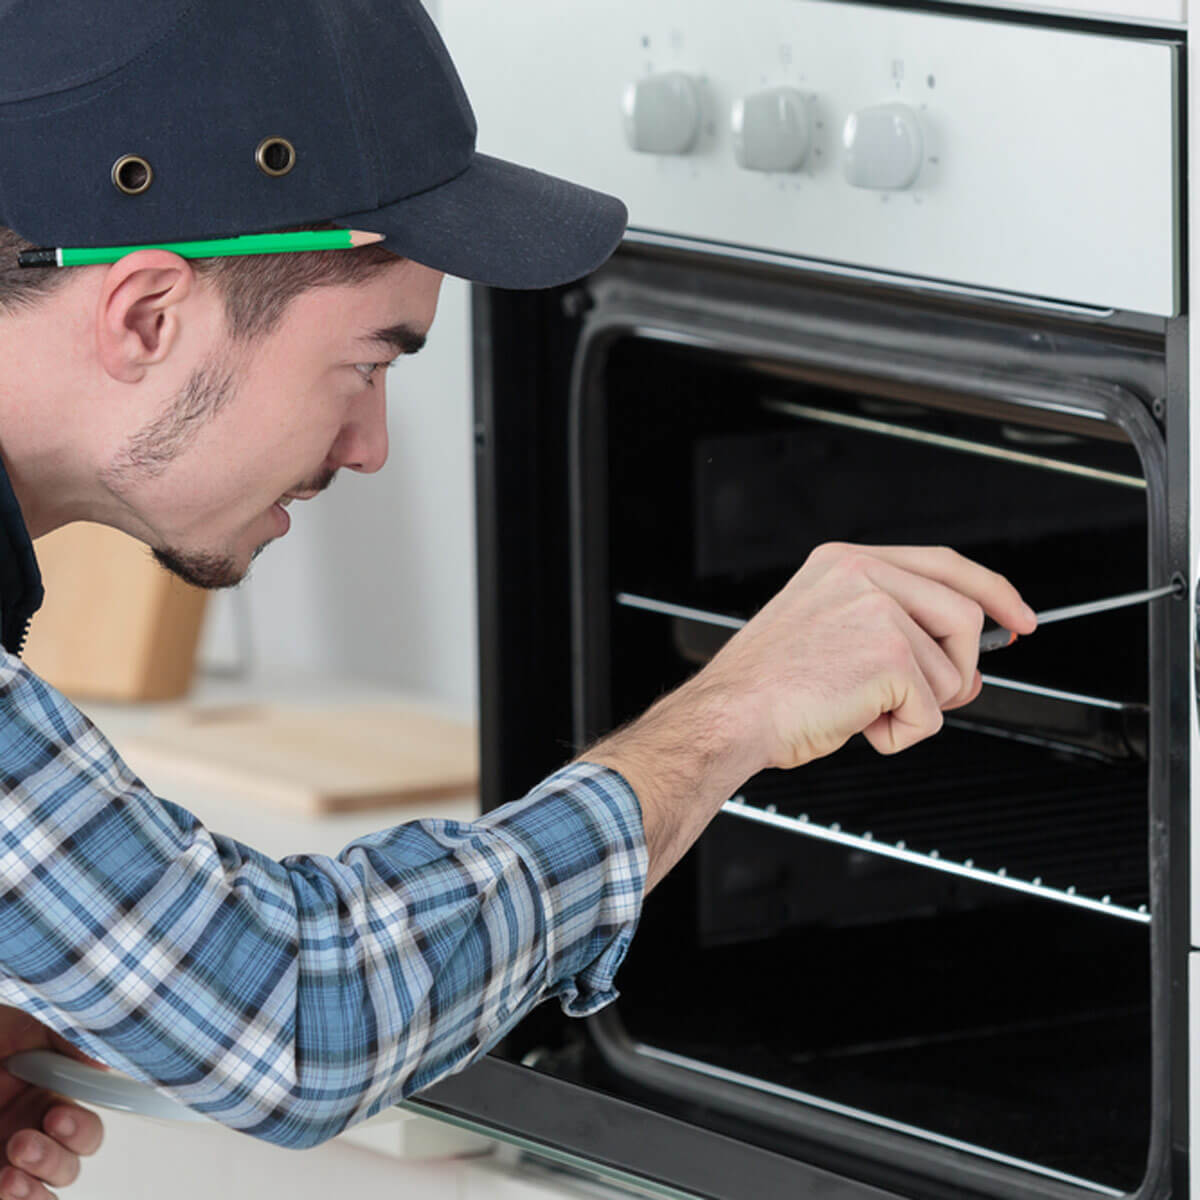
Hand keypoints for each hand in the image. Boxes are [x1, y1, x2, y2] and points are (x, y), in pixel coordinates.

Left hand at [0, 1009, 103, 1199]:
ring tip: (9, 1175)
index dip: (80, 1130)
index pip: (85, 1129)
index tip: (56, 1116)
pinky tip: (3, 1182)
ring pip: (41, 1193)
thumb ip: (66, 1043)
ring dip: (34, 1190)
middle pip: (67, 1167)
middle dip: (52, 1160)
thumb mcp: (22, 1028)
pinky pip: (9, 1197)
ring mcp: (2, 1158)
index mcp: (49, 1099)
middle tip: (22, 1142)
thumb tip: (103, 1062)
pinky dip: (13, 1197)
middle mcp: (30, 1133)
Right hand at [699, 542, 1035, 768]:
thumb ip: (895, 632)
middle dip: (959, 668)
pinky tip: (857, 722)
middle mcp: (863, 576)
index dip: (991, 591)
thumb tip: (963, 666)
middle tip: (925, 697)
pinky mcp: (890, 655)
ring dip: (916, 707)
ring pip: (952, 671)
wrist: (729, 715)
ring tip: (861, 707)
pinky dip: (900, 734)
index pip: (943, 563)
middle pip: (964, 616)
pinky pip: (932, 712)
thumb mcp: (827, 634)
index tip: (1018, 616)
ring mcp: (879, 611)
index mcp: (844, 564)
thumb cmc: (764, 687)